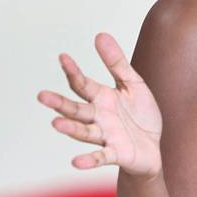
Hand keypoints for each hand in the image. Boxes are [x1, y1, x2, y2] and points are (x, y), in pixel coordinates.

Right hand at [38, 33, 162, 178]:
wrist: (155, 145)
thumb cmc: (140, 114)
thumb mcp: (132, 83)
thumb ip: (116, 62)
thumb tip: (100, 34)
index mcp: (101, 98)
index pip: (82, 84)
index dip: (73, 71)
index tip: (63, 57)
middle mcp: (98, 117)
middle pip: (76, 109)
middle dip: (60, 103)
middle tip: (41, 96)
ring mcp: (105, 136)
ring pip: (84, 131)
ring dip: (71, 128)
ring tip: (55, 123)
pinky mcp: (116, 153)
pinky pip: (101, 157)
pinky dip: (89, 160)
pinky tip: (76, 162)